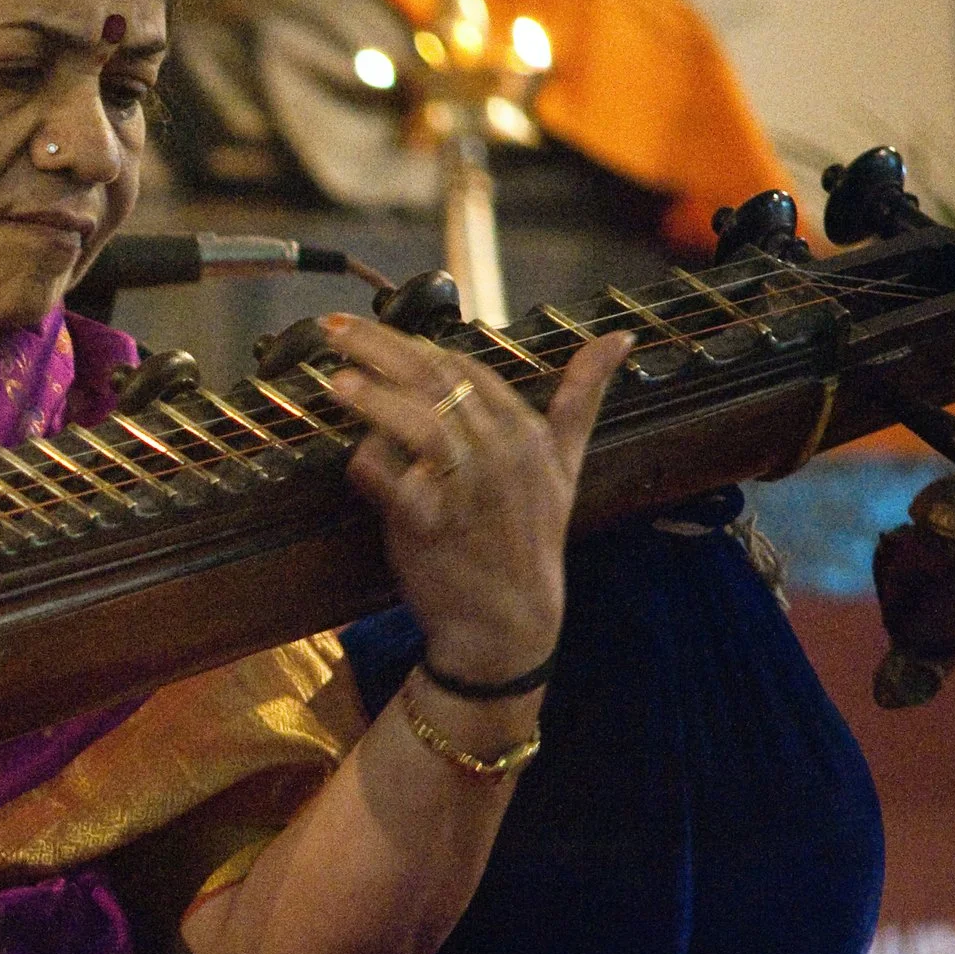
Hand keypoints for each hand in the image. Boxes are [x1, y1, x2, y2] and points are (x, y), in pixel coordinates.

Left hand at [321, 316, 631, 685]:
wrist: (509, 624)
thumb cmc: (530, 539)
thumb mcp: (565, 465)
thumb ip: (582, 398)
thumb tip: (620, 338)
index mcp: (526, 431)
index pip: (463, 368)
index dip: (412, 343)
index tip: (370, 330)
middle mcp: (500, 452)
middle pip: (435, 381)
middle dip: (379, 347)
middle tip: (334, 329)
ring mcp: (467, 489)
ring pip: (419, 424)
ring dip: (374, 398)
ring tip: (335, 382)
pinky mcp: (433, 526)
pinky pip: (395, 483)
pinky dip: (371, 465)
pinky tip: (354, 457)